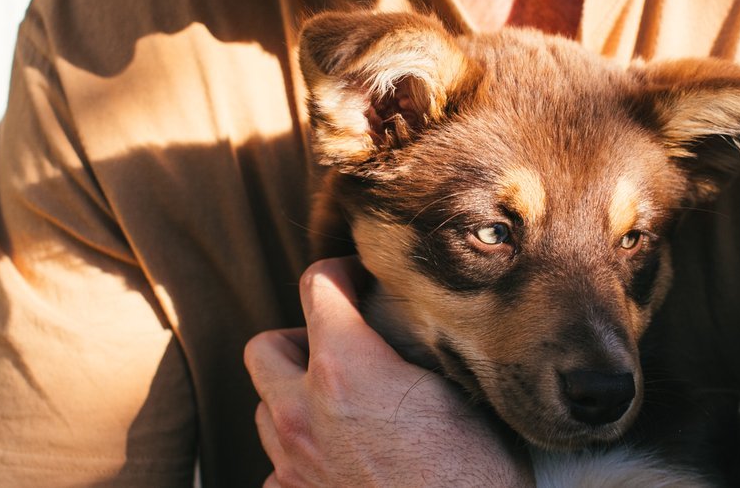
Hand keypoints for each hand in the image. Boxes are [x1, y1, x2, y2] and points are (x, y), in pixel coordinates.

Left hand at [245, 257, 533, 486]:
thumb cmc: (474, 477)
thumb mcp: (462, 394)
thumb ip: (421, 350)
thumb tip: (413, 320)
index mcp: (346, 370)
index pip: (318, 285)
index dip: (341, 272)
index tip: (360, 280)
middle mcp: (302, 414)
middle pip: (266, 348)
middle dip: (299, 340)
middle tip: (342, 349)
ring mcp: (290, 465)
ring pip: (265, 408)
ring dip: (296, 399)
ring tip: (344, 409)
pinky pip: (278, 467)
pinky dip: (302, 456)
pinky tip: (344, 462)